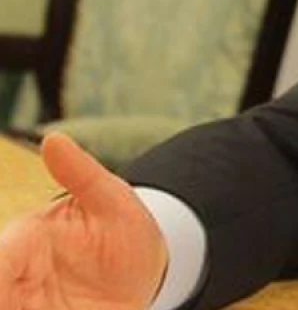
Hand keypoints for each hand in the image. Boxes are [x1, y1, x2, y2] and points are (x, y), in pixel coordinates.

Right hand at [0, 133, 167, 308]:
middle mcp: (16, 279)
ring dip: (17, 307)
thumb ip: (82, 173)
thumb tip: (53, 139)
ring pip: (10, 307)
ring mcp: (27, 306)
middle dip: (5, 298)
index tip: (5, 285)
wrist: (149, 270)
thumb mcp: (112, 200)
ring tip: (46, 307)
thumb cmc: (123, 227)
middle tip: (18, 303)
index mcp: (22, 243)